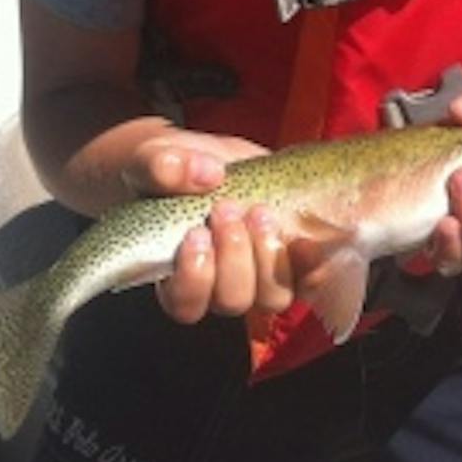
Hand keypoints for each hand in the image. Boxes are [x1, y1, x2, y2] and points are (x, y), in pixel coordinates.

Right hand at [121, 130, 296, 325]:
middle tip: (227, 211)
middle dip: (234, 258)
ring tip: (259, 213)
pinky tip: (304, 241)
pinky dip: (310, 266)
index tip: (196, 234)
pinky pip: (307, 280)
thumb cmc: (169, 168)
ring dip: (269, 257)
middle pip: (232, 300)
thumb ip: (161, 166)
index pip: (185, 303)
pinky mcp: (286, 257)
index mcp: (176, 272)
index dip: (195, 279)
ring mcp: (256, 273)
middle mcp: (218, 283)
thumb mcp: (151, 158)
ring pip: (271, 296)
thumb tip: (206, 173)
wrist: (207, 158)